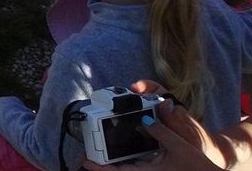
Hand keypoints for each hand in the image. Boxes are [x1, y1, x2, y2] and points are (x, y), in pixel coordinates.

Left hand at [82, 105, 222, 170]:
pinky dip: (123, 162)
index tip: (86, 162)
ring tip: (97, 153)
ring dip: (111, 164)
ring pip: (125, 170)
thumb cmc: (198, 167)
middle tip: (85, 156)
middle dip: (101, 165)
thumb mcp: (180, 146)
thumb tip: (145, 119)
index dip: (100, 168)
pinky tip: (117, 154)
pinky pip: (134, 168)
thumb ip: (161, 131)